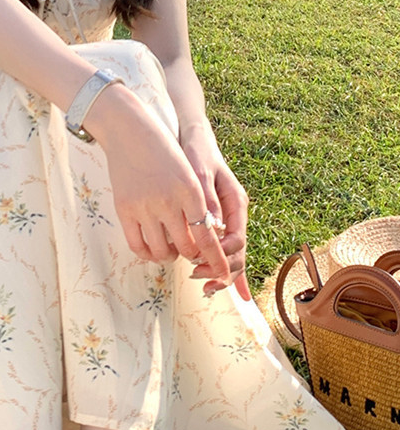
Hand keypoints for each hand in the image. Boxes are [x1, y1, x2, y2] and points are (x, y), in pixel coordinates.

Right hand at [87, 87, 231, 285]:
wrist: (129, 131)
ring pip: (162, 251)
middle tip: (191, 252)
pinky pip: (137, 246)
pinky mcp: (124, 210)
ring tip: (170, 250)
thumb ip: (197, 205)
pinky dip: (147, 253)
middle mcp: (169, 202)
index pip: (208, 236)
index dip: (217, 260)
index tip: (223, 274)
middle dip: (193, 257)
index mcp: (191, 191)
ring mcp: (144, 207)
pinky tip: (152, 248)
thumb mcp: (187, 174)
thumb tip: (205, 238)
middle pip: (187, 248)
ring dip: (169, 256)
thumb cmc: (162, 151)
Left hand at [182, 134, 250, 299]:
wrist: (193, 141)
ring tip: (202, 285)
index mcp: (236, 203)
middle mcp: (234, 214)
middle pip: (237, 252)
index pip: (236, 239)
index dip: (223, 256)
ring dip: (219, 272)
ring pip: (230, 254)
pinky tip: (223, 288)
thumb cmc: (196, 154)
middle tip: (200, 281)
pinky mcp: (214, 221)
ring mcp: (226, 219)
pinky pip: (220, 249)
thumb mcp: (201, 173)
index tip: (202, 264)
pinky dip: (221, 267)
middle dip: (222, 270)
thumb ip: (207, 199)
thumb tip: (212, 227)